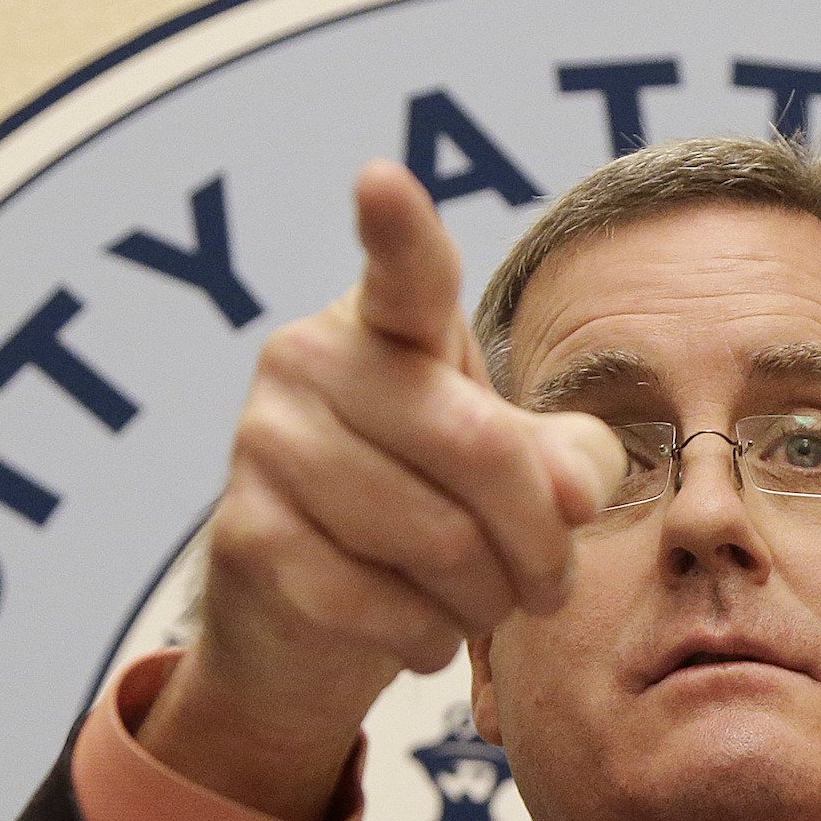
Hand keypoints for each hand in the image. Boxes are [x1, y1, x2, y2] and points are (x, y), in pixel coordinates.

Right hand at [137, 162, 622, 820]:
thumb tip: (574, 492)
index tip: (381, 182)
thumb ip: (560, 461)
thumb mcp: (505, 472)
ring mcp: (264, 444)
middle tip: (553, 586)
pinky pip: (380, 604)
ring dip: (487, 602)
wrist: (306, 618)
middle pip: (479, 451)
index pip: (406, 275)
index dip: (399, 233)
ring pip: (438, 542)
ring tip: (481, 607)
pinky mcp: (246, 535)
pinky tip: (420, 633)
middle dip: (542, 543)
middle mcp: (309, 360)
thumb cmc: (425, 514)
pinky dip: (427, 639)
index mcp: (384, 325)